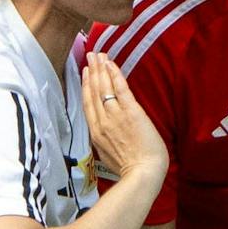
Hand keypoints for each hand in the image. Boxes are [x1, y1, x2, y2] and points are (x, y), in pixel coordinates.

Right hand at [82, 51, 167, 186]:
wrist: (142, 174)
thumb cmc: (131, 169)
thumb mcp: (109, 157)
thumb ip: (105, 142)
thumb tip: (105, 136)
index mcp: (96, 133)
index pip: (88, 104)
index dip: (85, 86)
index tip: (85, 73)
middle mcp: (102, 121)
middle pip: (93, 92)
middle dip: (91, 72)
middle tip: (90, 56)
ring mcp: (115, 116)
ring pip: (103, 87)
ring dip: (100, 68)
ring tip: (98, 54)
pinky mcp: (130, 111)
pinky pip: (119, 88)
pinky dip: (113, 74)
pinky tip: (110, 63)